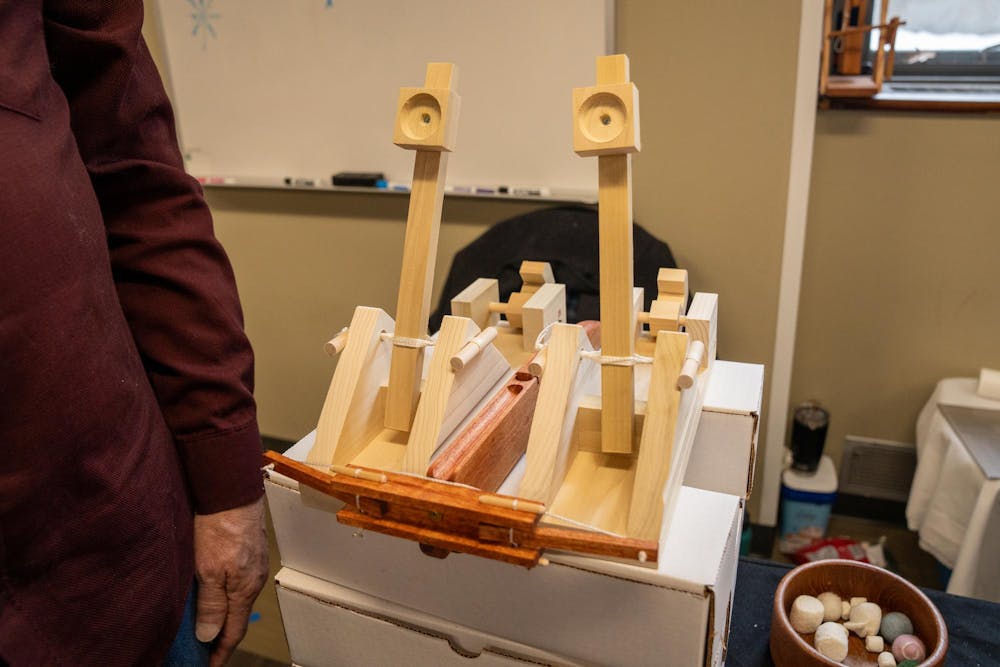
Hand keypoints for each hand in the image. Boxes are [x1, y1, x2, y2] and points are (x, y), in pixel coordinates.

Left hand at [193, 495, 268, 666]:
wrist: (233, 490)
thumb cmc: (219, 527)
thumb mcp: (207, 570)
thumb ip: (210, 604)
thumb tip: (209, 636)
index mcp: (244, 590)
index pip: (233, 631)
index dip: (220, 652)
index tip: (208, 666)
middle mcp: (254, 580)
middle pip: (237, 616)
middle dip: (221, 636)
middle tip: (202, 649)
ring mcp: (254, 565)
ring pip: (237, 599)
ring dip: (222, 614)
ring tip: (205, 624)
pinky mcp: (250, 551)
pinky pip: (238, 583)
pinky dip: (225, 596)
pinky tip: (213, 593)